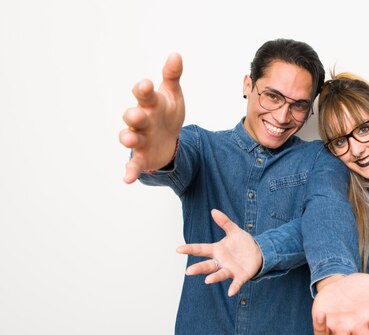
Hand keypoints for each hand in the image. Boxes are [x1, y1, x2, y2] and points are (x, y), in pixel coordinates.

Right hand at [119, 53, 185, 183]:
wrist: (169, 137)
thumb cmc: (166, 112)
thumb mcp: (172, 95)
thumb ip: (172, 76)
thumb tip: (175, 55)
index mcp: (149, 103)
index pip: (142, 94)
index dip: (143, 90)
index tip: (147, 84)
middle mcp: (141, 120)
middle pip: (132, 116)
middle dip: (134, 115)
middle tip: (137, 114)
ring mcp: (139, 138)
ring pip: (129, 138)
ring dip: (128, 138)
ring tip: (130, 140)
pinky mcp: (142, 157)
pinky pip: (134, 164)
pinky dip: (129, 171)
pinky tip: (127, 179)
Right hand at [176, 209, 261, 295]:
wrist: (259, 252)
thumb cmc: (243, 243)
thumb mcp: (234, 231)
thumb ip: (225, 222)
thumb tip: (213, 211)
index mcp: (217, 250)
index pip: (201, 249)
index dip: (190, 249)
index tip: (178, 249)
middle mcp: (221, 261)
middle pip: (207, 265)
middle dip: (198, 268)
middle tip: (188, 271)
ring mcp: (230, 269)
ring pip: (220, 274)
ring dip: (214, 278)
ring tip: (208, 280)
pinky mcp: (241, 276)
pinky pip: (236, 282)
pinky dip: (234, 287)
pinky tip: (231, 292)